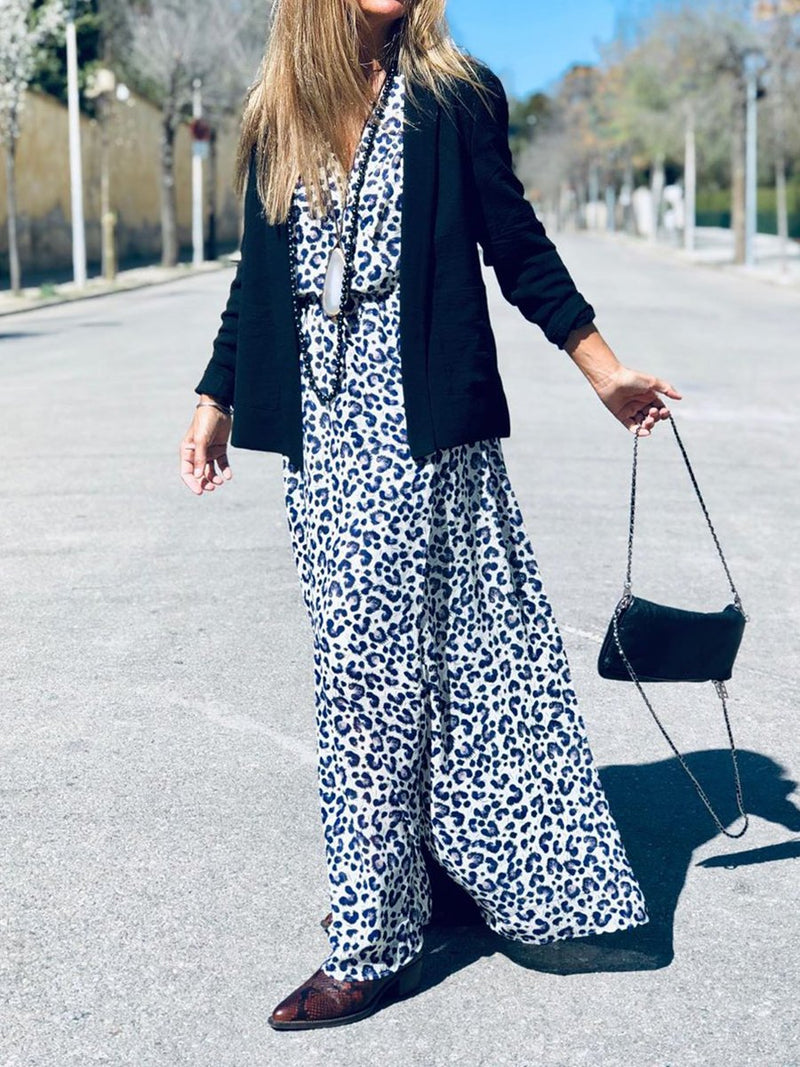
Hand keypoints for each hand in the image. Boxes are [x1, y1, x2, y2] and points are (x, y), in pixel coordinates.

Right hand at [179, 399, 232, 495]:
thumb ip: (200, 458)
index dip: (192, 483)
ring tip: (221, 481)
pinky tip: (228, 476)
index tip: (200, 492)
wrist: (218, 407)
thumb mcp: (201, 439)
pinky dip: (225, 471)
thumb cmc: (205, 421)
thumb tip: (197, 476)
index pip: (186, 472)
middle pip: (199, 474)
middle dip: (204, 482)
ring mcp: (208, 452)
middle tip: (212, 487)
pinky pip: (222, 464)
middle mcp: (197, 454)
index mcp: (187, 451)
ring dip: (215, 478)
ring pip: (210, 471)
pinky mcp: (219, 449)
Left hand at [564, 325, 681, 435]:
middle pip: (652, 417)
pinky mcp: (622, 416)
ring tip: (647, 422)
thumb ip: (666, 389)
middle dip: (655, 419)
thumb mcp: (652, 382)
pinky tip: (644, 432)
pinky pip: (632, 427)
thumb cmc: (632, 378)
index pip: (660, 409)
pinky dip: (638, 431)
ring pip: (643, 423)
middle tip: (651, 414)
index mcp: (649, 396)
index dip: (663, 413)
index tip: (663, 412)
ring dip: (648, 425)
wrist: (612, 380)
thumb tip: (680, 397)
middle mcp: (641, 405)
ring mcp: (631, 411)